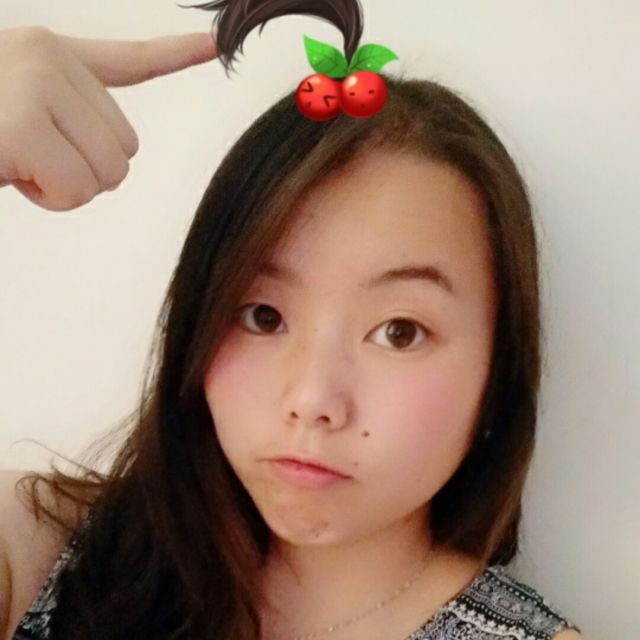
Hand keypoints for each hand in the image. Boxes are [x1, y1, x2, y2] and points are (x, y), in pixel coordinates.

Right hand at [0, 26, 216, 210]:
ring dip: (64, 188)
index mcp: (51, 53)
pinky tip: (10, 173)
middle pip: (127, 146)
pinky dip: (47, 199)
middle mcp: (48, 57)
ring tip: (15, 162)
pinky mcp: (24, 125)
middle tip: (30, 157)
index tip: (215, 44)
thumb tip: (114, 163)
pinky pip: (76, 190)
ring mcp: (37, 85)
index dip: (179, 55)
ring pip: (109, 172)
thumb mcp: (17, 110)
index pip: (132, 60)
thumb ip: (70, 118)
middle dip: (85, 170)